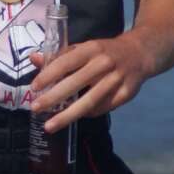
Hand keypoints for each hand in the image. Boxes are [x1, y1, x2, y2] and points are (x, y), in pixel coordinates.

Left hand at [30, 33, 153, 130]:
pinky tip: (75, 117)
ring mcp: (117, 80)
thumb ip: (59, 55)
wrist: (140, 53)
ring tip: (49, 125)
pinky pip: (103, 108)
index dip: (49, 75)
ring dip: (68, 115)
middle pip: (76, 83)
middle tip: (35, 108)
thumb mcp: (83, 48)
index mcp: (91, 49)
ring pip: (90, 101)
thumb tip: (33, 58)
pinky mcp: (127, 94)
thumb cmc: (104, 51)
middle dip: (54, 98)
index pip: (66, 62)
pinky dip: (87, 114)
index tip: (34, 87)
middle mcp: (104, 64)